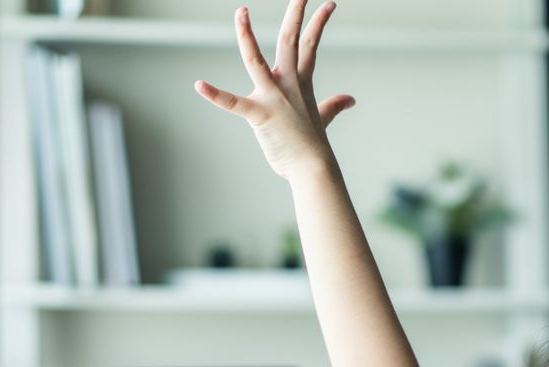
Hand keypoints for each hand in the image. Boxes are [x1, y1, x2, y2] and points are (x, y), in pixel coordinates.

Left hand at [194, 1, 354, 179]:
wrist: (312, 168)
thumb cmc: (312, 146)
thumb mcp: (323, 119)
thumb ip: (333, 105)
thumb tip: (349, 99)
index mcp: (300, 83)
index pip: (310, 45)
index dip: (318, 22)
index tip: (328, 3)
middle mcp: (288, 84)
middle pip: (290, 41)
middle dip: (295, 14)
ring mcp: (273, 97)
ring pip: (256, 60)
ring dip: (247, 35)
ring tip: (241, 12)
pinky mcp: (259, 115)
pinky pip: (234, 103)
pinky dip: (216, 95)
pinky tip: (199, 85)